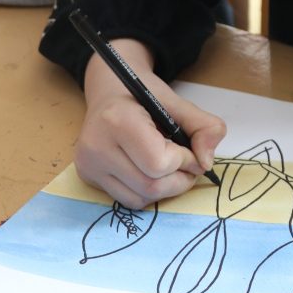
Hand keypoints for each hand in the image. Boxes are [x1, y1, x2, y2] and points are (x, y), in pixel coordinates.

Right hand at [76, 38, 226, 208]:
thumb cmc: (143, 96)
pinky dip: (148, 193)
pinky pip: (128, 200)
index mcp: (117, 120)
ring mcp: (88, 164)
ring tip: (172, 168)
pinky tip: (152, 173)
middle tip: (189, 165)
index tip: (191, 151)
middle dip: (180, 180)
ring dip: (166, 189)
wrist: (109, 92)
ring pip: (141, 198)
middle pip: (151, 186)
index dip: (185, 161)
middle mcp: (96, 146)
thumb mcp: (177, 102)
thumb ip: (203, 126)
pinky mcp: (87, 176)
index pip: (159, 163)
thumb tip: (206, 163)